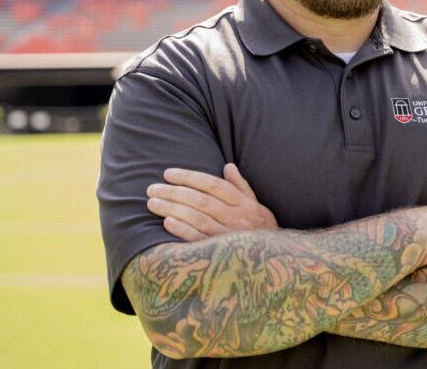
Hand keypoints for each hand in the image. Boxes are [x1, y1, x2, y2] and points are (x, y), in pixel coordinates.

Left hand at [147, 163, 277, 241]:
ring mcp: (228, 236)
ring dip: (172, 209)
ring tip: (153, 203)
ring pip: (197, 218)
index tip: (168, 173)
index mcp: (244, 204)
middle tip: (152, 188)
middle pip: (201, 201)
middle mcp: (236, 218)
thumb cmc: (261, 229)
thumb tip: (228, 166)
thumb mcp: (256, 205)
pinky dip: (183, 230)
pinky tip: (167, 222)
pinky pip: (199, 240)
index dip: (190, 177)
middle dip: (174, 192)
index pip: (213, 185)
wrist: (273, 260)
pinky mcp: (220, 254)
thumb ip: (241, 186)